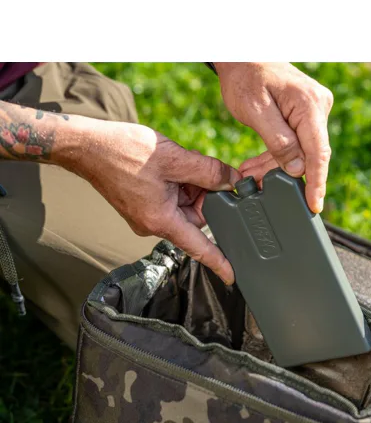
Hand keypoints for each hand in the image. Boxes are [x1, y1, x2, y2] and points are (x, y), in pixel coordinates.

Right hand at [65, 122, 240, 283]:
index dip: (218, 263)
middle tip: (199, 168)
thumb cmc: (123, 151)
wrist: (85, 145)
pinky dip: (177, 182)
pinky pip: (170, 199)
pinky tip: (171, 165)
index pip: (199, 248)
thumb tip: (232, 180)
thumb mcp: (175, 158)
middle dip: (203, 193)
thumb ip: (209, 172)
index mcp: (162, 220)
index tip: (232, 277)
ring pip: (184, 205)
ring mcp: (146, 215)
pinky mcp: (142, 205)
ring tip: (179, 162)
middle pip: (195, 217)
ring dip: (189, 184)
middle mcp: (153, 224)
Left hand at [215, 63, 333, 213]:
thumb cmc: (245, 77)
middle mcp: (319, 107)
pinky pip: (296, 143)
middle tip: (255, 184)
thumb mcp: (256, 111)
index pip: (318, 153)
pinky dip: (276, 156)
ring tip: (249, 175)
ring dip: (275, 167)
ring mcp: (314, 111)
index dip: (316, 183)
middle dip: (284, 175)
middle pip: (309, 154)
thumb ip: (279, 141)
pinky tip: (257, 166)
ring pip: (300, 152)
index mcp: (309, 105)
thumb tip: (298, 170)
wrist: (243, 56)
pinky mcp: (305, 115)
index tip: (314, 205)